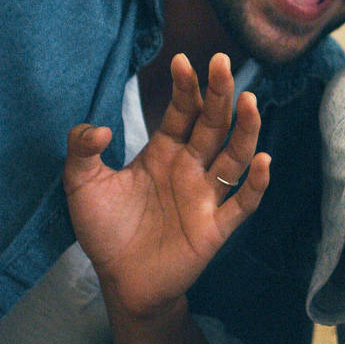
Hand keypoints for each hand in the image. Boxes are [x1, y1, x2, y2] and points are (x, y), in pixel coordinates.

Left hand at [64, 53, 270, 319]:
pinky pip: (243, 203)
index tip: (182, 61)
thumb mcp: (81, 185)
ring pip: (234, 156)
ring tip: (249, 101)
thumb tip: (101, 128)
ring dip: (245, 129)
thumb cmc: (104, 231)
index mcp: (163, 152)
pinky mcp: (216, 228)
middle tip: (222, 62)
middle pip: (212, 124)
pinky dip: (256, 184)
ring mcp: (205, 196)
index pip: (182, 112)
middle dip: (218, 93)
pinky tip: (263, 162)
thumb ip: (82, 150)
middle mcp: (190, 168)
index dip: (185, 87)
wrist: (119, 282)